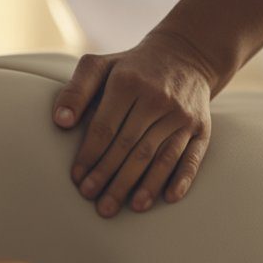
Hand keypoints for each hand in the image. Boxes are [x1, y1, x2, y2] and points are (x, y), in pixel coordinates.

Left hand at [51, 30, 221, 217]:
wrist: (185, 54)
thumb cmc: (132, 67)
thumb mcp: (100, 66)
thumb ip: (76, 90)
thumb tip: (60, 122)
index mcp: (128, 83)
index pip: (105, 128)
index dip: (90, 156)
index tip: (77, 179)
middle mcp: (157, 100)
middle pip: (130, 147)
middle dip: (111, 178)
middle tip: (96, 203)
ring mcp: (182, 115)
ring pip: (160, 156)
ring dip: (143, 186)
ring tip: (127, 208)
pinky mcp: (202, 127)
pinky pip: (191, 157)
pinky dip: (181, 179)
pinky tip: (167, 198)